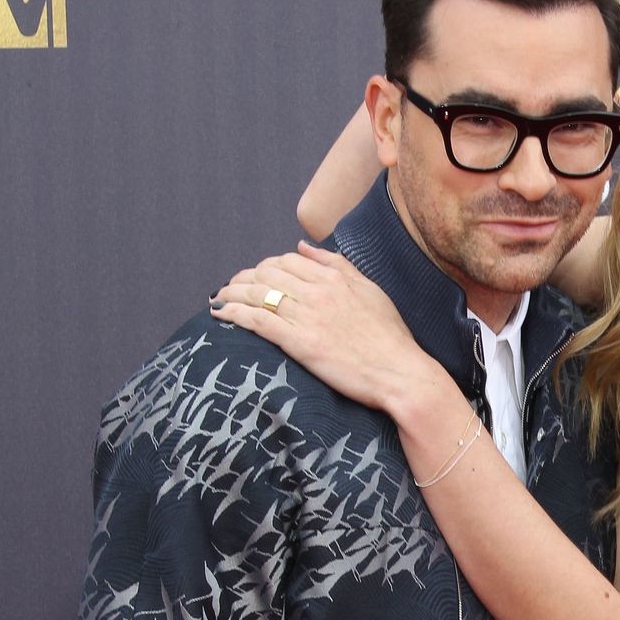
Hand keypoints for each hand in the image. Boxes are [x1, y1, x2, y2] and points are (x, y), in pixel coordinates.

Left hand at [210, 242, 428, 412]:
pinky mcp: (300, 342)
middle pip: (266, 274)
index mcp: (334, 277)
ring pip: (257, 294)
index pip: (287, 260)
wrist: (401, 373)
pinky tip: (220, 314)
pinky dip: (233, 313)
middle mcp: (318, 291)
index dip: (265, 267)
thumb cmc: (391, 338)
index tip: (256, 278)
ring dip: (231, 294)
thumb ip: (337, 265)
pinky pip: (257, 320)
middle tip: (230, 289)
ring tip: (218, 299)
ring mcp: (307, 316)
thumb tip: (304, 247)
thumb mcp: (370, 291)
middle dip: (243, 279)